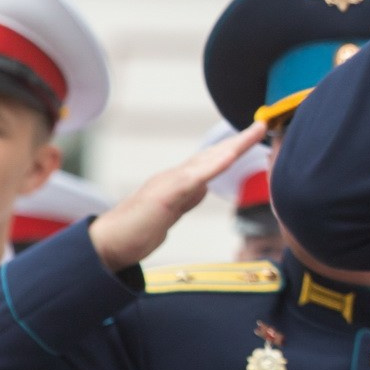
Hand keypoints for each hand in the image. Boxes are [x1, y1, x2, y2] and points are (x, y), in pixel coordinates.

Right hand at [88, 123, 267, 271]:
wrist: (106, 244)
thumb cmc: (135, 231)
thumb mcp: (170, 213)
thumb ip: (186, 198)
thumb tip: (204, 187)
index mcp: (178, 182)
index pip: (210, 161)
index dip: (231, 149)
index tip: (253, 137)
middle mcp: (175, 177)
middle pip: (213, 154)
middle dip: (240, 140)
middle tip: (263, 125)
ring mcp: (169, 183)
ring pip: (208, 160)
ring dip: (234, 145)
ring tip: (256, 131)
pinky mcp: (164, 195)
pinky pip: (194, 177)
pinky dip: (214, 165)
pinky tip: (231, 155)